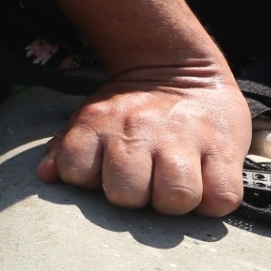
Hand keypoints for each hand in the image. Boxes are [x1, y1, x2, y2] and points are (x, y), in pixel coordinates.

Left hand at [37, 68, 249, 215]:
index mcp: (98, 124)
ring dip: (174, 202)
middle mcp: (138, 131)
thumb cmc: (131, 108)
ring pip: (175, 197)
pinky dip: (213, 201)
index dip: (89, 182)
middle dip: (135, 198)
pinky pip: (221, 197)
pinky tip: (204, 184)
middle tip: (145, 183)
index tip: (105, 175)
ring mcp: (182, 140)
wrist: (181, 68)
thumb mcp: (91, 117)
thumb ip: (67, 147)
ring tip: (174, 186)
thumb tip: (46, 174)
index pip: (76, 172)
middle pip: (127, 194)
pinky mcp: (224, 149)